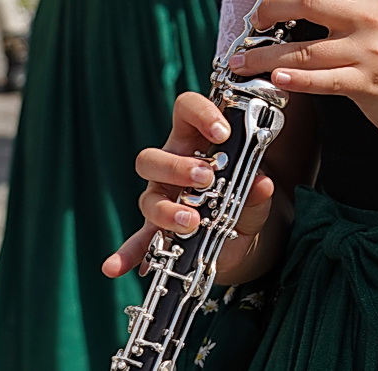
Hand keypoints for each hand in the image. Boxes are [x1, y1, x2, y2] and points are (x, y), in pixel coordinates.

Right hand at [103, 91, 277, 282]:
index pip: (186, 110)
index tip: (223, 132)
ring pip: (148, 196)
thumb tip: (262, 183)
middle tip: (206, 177)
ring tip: (191, 221)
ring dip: (167, 209)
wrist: (241, 236)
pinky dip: (127, 254)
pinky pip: (137, 241)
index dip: (201, 113)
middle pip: (154, 156)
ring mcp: (160, 198)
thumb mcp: (256, 194)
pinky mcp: (158, 231)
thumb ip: (257, 190)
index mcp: (194, 141)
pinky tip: (115, 267)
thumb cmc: (245, 199)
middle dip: (177, 166)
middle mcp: (170, 166)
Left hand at [228, 0, 377, 145]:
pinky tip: (276, 80)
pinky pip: (321, 80)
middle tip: (255, 20)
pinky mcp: (364, 84)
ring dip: (265, 56)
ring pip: (303, 49)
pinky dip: (294, 80)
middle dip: (269, 9)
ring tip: (244, 61)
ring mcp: (366, 51)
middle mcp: (368, 18)